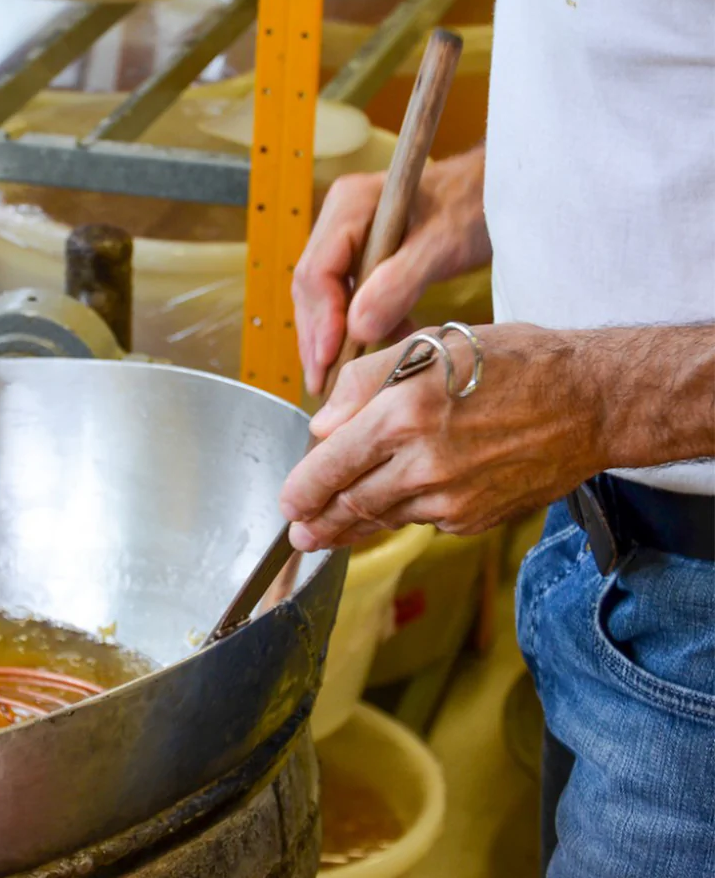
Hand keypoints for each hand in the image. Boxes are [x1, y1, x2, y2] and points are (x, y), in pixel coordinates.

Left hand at [279, 324, 606, 548]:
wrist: (590, 402)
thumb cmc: (513, 362)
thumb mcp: (433, 343)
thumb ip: (365, 381)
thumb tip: (322, 424)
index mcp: (405, 414)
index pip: (333, 464)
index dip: (303, 488)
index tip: (287, 503)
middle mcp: (425, 464)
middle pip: (352, 503)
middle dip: (319, 523)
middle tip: (299, 534)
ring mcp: (452, 498)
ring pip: (384, 518)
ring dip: (352, 526)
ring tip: (327, 534)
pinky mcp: (475, 518)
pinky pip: (423, 521)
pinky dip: (403, 515)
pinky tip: (394, 508)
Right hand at [293, 144, 490, 394]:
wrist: (497, 192)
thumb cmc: (474, 206)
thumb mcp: (442, 245)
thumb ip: (398, 284)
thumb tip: (357, 329)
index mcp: (349, 205)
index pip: (318, 271)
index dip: (321, 320)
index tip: (330, 359)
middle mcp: (338, 220)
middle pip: (313, 289)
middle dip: (318, 338)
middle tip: (324, 384)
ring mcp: (346, 239)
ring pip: (325, 299)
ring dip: (335, 339)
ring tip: (341, 381)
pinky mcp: (361, 258)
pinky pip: (347, 299)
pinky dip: (357, 330)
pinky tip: (372, 353)